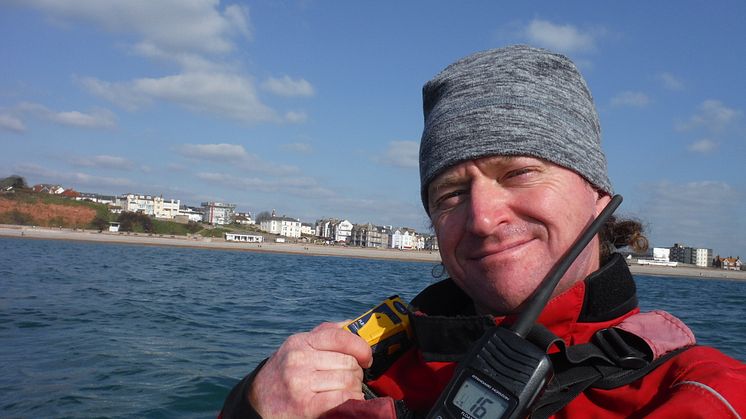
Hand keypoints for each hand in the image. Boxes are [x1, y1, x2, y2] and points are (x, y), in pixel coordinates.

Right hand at [249, 322, 372, 417]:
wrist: (257, 400)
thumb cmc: (284, 372)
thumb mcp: (297, 347)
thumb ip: (323, 334)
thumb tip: (351, 323)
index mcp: (300, 342)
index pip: (340, 337)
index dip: (361, 348)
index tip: (365, 358)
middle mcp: (299, 360)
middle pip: (348, 362)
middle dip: (357, 373)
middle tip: (352, 379)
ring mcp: (300, 383)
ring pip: (348, 381)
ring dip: (355, 389)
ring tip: (348, 391)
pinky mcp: (305, 406)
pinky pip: (341, 399)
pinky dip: (352, 400)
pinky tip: (350, 401)